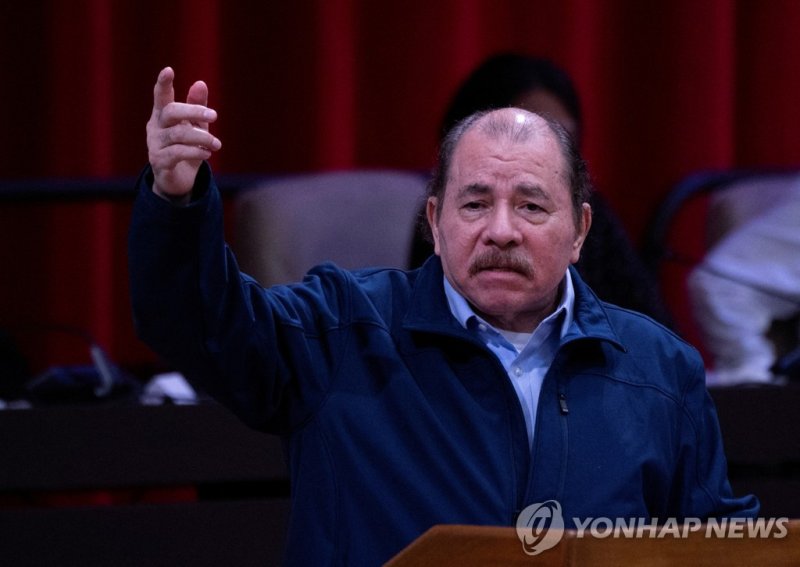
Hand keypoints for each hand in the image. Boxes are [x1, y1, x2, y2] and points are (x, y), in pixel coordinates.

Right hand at [146, 66, 221, 200]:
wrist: (179, 180)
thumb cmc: (187, 147)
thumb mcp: (195, 126)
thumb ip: (197, 107)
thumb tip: (200, 83)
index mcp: (162, 114)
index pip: (160, 96)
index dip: (163, 83)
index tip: (168, 70)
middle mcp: (155, 127)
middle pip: (171, 111)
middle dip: (193, 111)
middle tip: (214, 116)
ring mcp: (154, 144)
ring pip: (178, 134)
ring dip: (201, 137)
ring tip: (217, 144)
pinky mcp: (159, 162)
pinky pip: (177, 153)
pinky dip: (195, 152)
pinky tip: (207, 154)